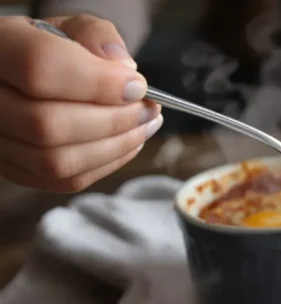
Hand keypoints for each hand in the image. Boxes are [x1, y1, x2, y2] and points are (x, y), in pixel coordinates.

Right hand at [0, 15, 161, 192]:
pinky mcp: (13, 167)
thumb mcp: (69, 27)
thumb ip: (97, 36)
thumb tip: (125, 69)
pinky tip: (126, 144)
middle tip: (149, 111)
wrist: (18, 73)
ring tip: (145, 128)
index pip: (40, 68)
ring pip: (55, 160)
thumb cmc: (48, 48)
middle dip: (114, 121)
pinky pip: (62, 180)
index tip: (137, 86)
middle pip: (48, 124)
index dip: (98, 82)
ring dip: (115, 148)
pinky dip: (104, 165)